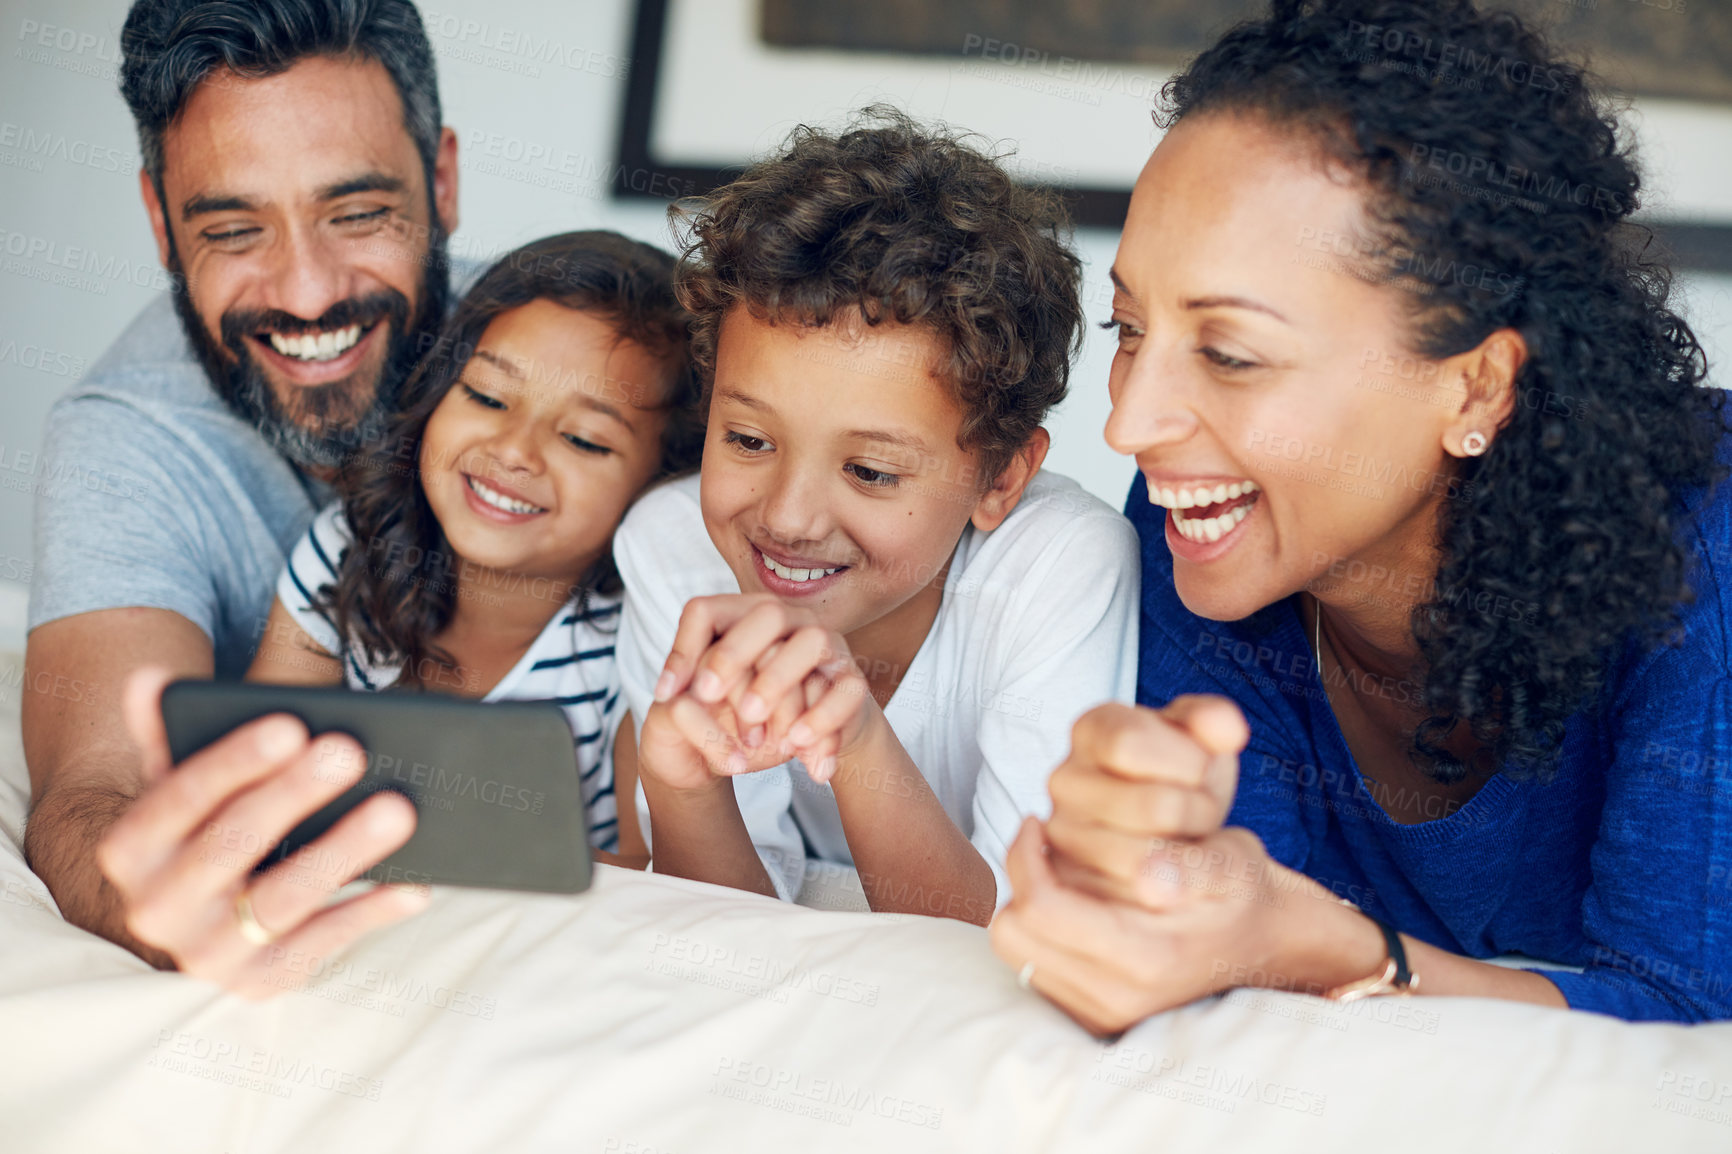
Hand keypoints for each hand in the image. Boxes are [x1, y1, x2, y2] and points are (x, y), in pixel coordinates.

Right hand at [94, 667, 430, 998]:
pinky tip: (416, 884)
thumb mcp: (180, 782)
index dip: (235, 761)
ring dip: (345, 852)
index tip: (291, 725)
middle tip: (351, 752)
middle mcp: (157, 908)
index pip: (180, 797)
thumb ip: (168, 729)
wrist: (200, 919)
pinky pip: (322, 946)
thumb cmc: (205, 829)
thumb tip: (151, 679)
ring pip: (282, 899)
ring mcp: (208, 953)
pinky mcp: (260, 983)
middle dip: (293, 796)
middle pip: (233, 845)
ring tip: (399, 810)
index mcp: (130, 849)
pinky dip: (370, 914)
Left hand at [638, 595, 871, 789]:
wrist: (818, 735)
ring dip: (778, 680)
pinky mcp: (854, 681)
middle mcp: (793, 622)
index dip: (683, 648)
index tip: (666, 694)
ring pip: (812, 642)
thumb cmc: (761, 713)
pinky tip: (796, 744)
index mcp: (748, 620)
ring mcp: (830, 647)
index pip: (709, 610)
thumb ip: (699, 691)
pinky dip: (821, 717)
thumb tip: (669, 698)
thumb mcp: (724, 702)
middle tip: (707, 697)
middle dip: (733, 654)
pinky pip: (845, 689)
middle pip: (767, 614)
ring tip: (753, 722)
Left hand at [990, 816, 1293, 1035]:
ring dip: (1028, 904)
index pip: (1041, 908)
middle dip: (1020, 880)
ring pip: (1015, 951)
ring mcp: (1104, 1014)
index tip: (1039, 821)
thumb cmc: (1244, 891)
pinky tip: (1071, 902)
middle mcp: (1117, 997)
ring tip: (1058, 870)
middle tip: (1043, 842)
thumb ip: (1191, 865)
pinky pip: (1032, 968)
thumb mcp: (1232, 860)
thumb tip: (1151, 877)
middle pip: (1013, 935)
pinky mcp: (1093, 1018)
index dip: (1026, 856)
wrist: (1271, 946)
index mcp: (1146, 957)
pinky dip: (1040, 930)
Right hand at [1042, 698, 1246, 906]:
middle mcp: (1064, 781)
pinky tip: (1170, 872)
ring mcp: (1061, 835)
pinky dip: (1169, 892)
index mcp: (1092, 730)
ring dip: (1187, 857)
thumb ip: (1215, 721)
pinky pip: (1132, 899)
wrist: (1174, 829)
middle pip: (1150, 807)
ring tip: (1184, 841)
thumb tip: (1227, 729)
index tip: (1201, 767)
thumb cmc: (1183, 776)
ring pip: (1144, 862)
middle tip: (1200, 811)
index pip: (1129, 744)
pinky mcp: (1072, 885)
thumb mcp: (1204, 739)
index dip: (1185, 761)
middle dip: (1199, 812)